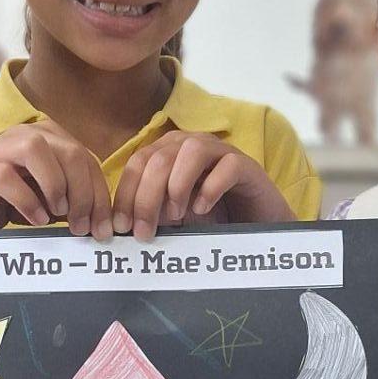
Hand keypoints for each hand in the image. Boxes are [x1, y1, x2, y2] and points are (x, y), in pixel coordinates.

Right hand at [0, 124, 112, 236]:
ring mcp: (1, 148)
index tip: (104, 229)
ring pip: (38, 151)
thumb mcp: (52, 199)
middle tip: (82, 227)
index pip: (87, 160)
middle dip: (83, 194)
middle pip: (70, 153)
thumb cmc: (13, 201)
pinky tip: (36, 220)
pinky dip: (27, 201)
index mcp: (51, 137)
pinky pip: (8, 178)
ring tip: (58, 214)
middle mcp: (28, 134)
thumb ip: (76, 201)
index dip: (100, 195)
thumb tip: (104, 223)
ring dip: (56, 186)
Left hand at [113, 133, 292, 241]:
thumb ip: (150, 215)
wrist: (256, 224)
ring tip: (176, 215)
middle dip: (146, 197)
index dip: (126, 193)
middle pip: (160, 157)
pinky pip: (228, 165)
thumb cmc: (212, 219)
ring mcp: (221, 152)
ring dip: (177, 184)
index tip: (121, 227)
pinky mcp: (248, 166)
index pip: (138, 162)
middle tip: (144, 233)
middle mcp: (191, 145)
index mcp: (168, 152)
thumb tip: (122, 227)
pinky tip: (203, 209)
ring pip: (192, 150)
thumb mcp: (173, 218)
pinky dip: (211, 187)